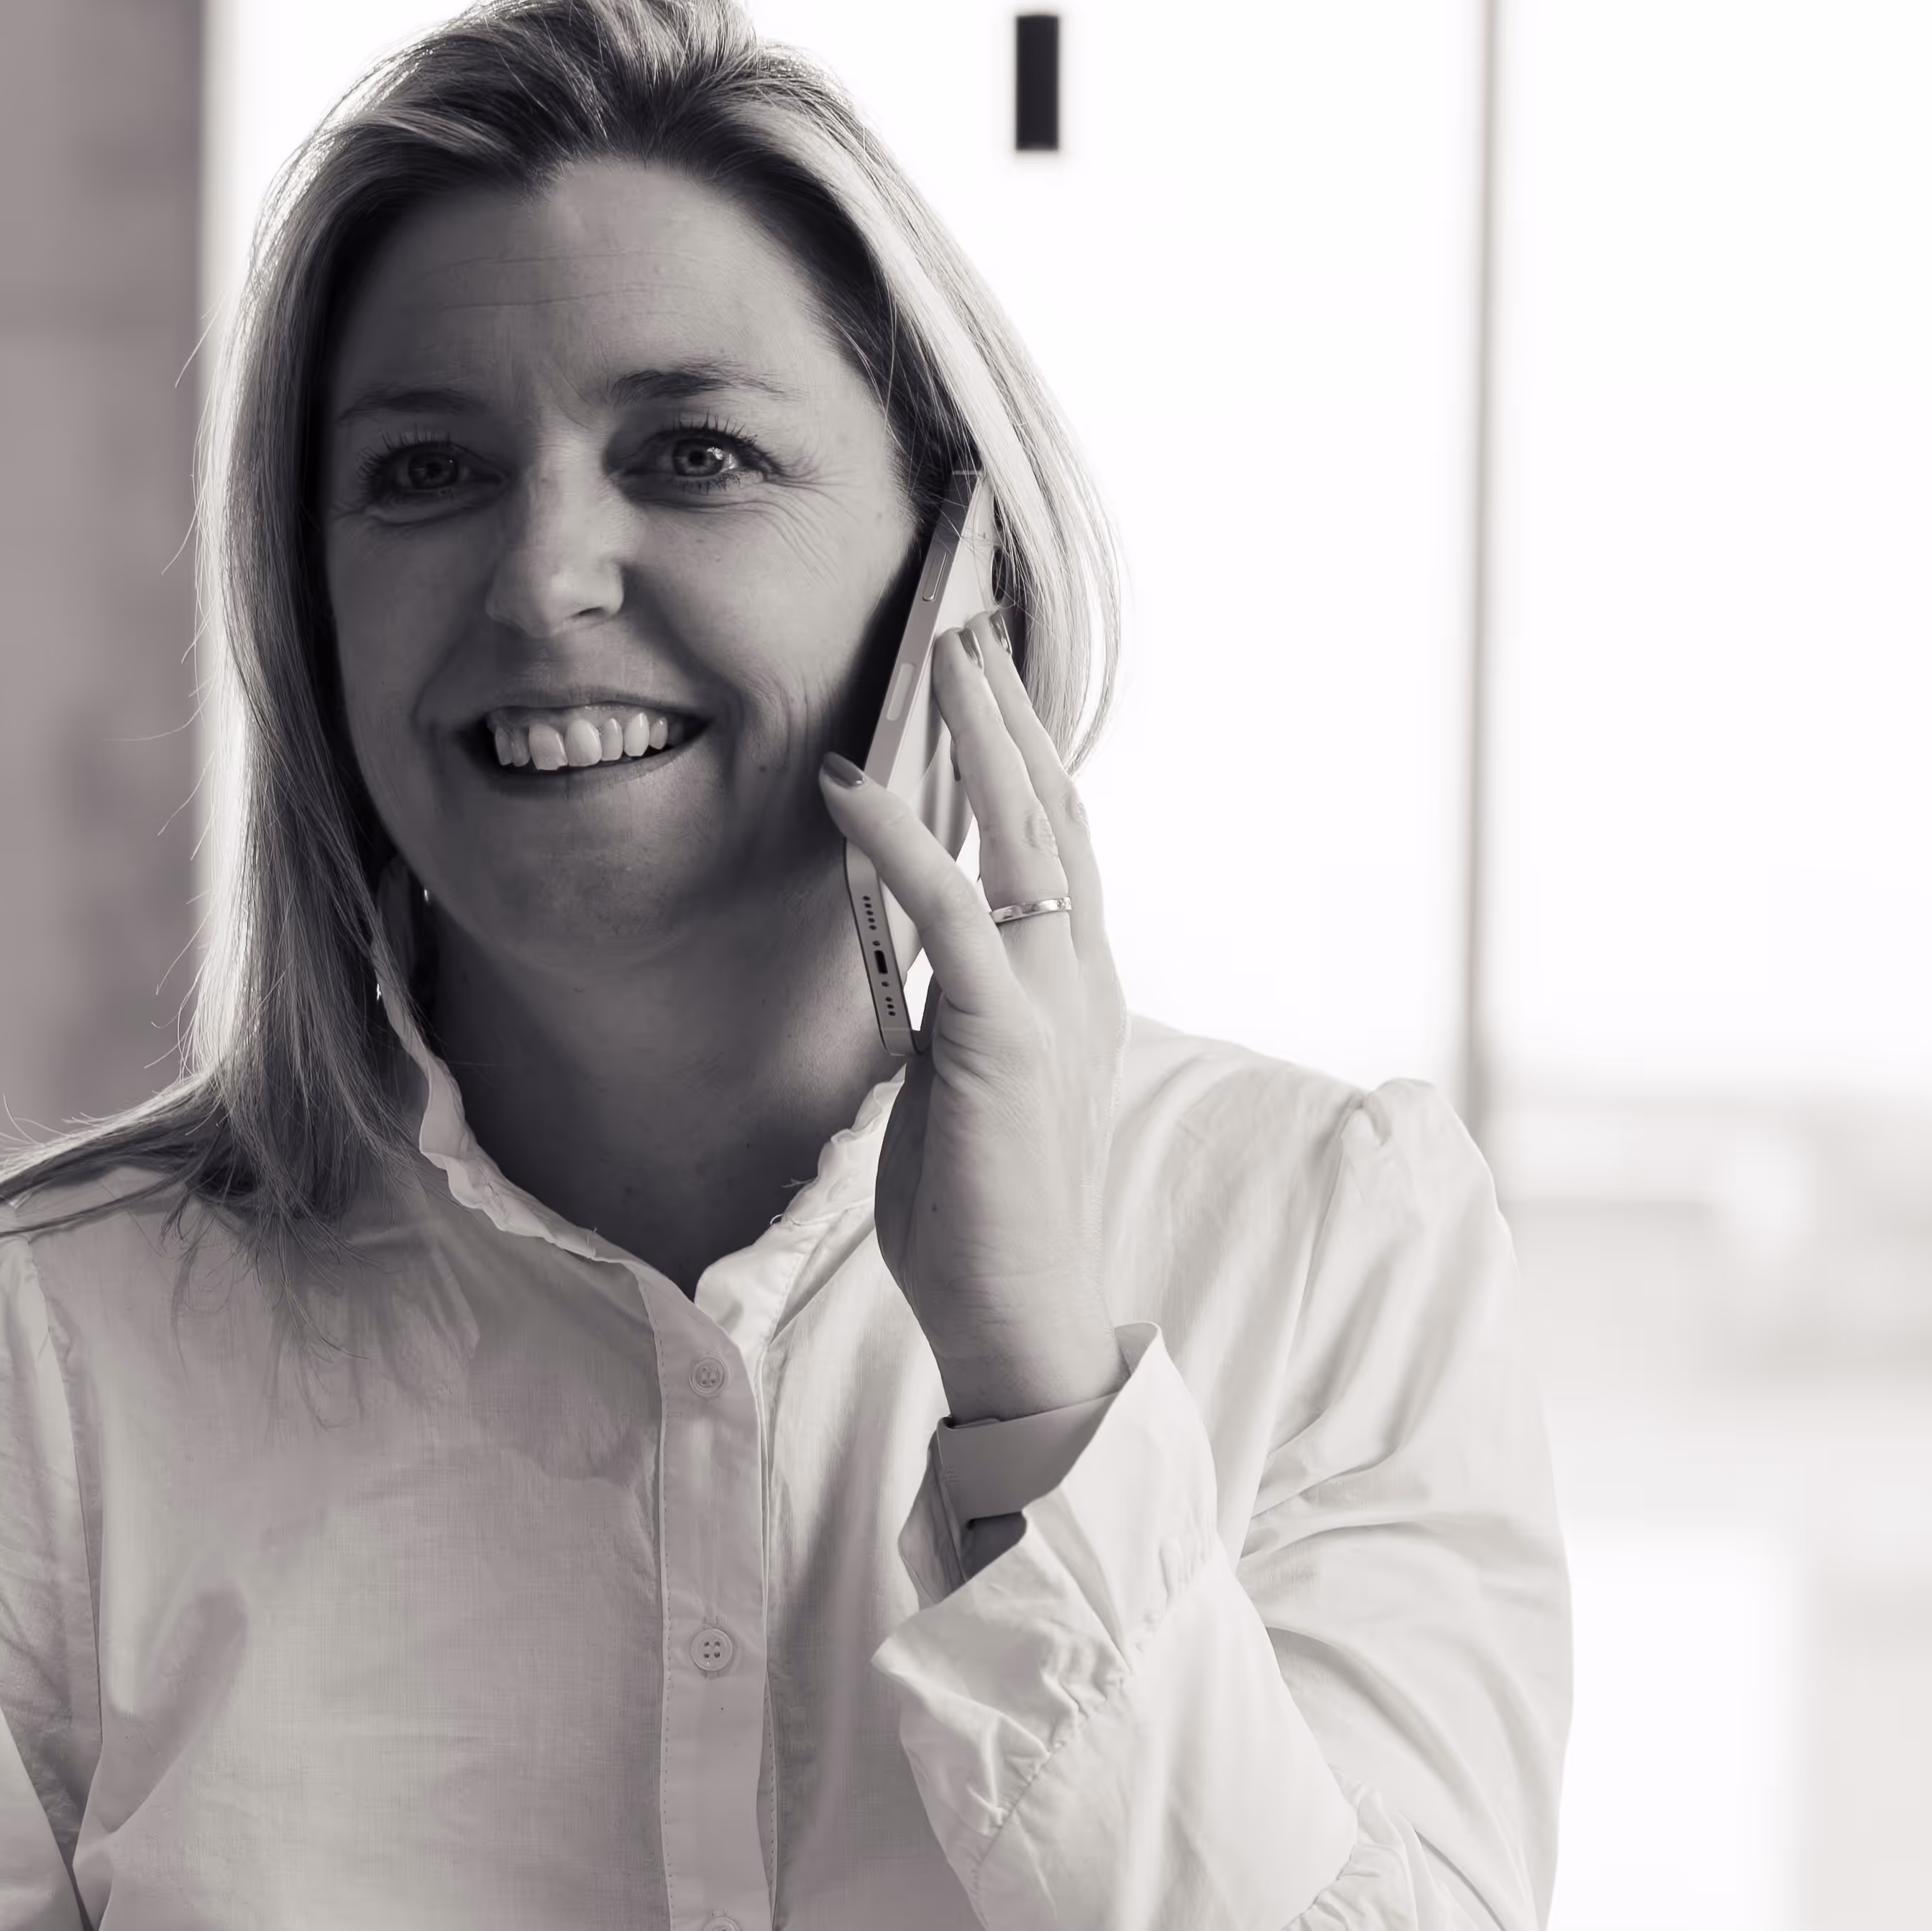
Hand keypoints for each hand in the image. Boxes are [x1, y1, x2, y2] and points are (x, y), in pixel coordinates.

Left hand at [823, 621, 1128, 1428]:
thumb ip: (964, 1010)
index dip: (1028, 755)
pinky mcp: (1007, 1038)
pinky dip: (901, 839)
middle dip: (1014, 714)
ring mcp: (1053, 1002)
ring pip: (1024, 838)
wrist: (1018, 1307)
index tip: (992, 680)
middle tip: (973, 623)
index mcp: (1074, 988)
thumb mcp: (969, 1083)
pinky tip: (851, 783)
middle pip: (1054, 813)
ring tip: (944, 654)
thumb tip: (936, 962)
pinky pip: (952, 913)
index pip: (1057, 845)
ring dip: (981, 739)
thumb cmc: (979, 1212)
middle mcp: (1081, 977)